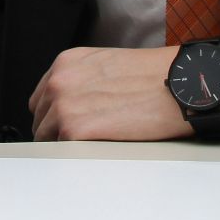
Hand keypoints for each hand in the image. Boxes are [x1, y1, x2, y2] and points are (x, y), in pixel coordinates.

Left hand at [29, 46, 190, 140]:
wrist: (179, 84)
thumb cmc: (154, 76)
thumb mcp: (107, 65)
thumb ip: (82, 81)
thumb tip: (72, 106)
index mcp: (66, 63)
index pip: (41, 99)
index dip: (53, 115)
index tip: (64, 125)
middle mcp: (60, 81)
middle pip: (40, 119)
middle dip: (56, 131)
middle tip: (82, 142)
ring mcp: (64, 106)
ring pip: (46, 138)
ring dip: (64, 146)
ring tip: (91, 149)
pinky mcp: (74, 130)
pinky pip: (60, 150)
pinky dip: (73, 155)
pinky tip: (95, 152)